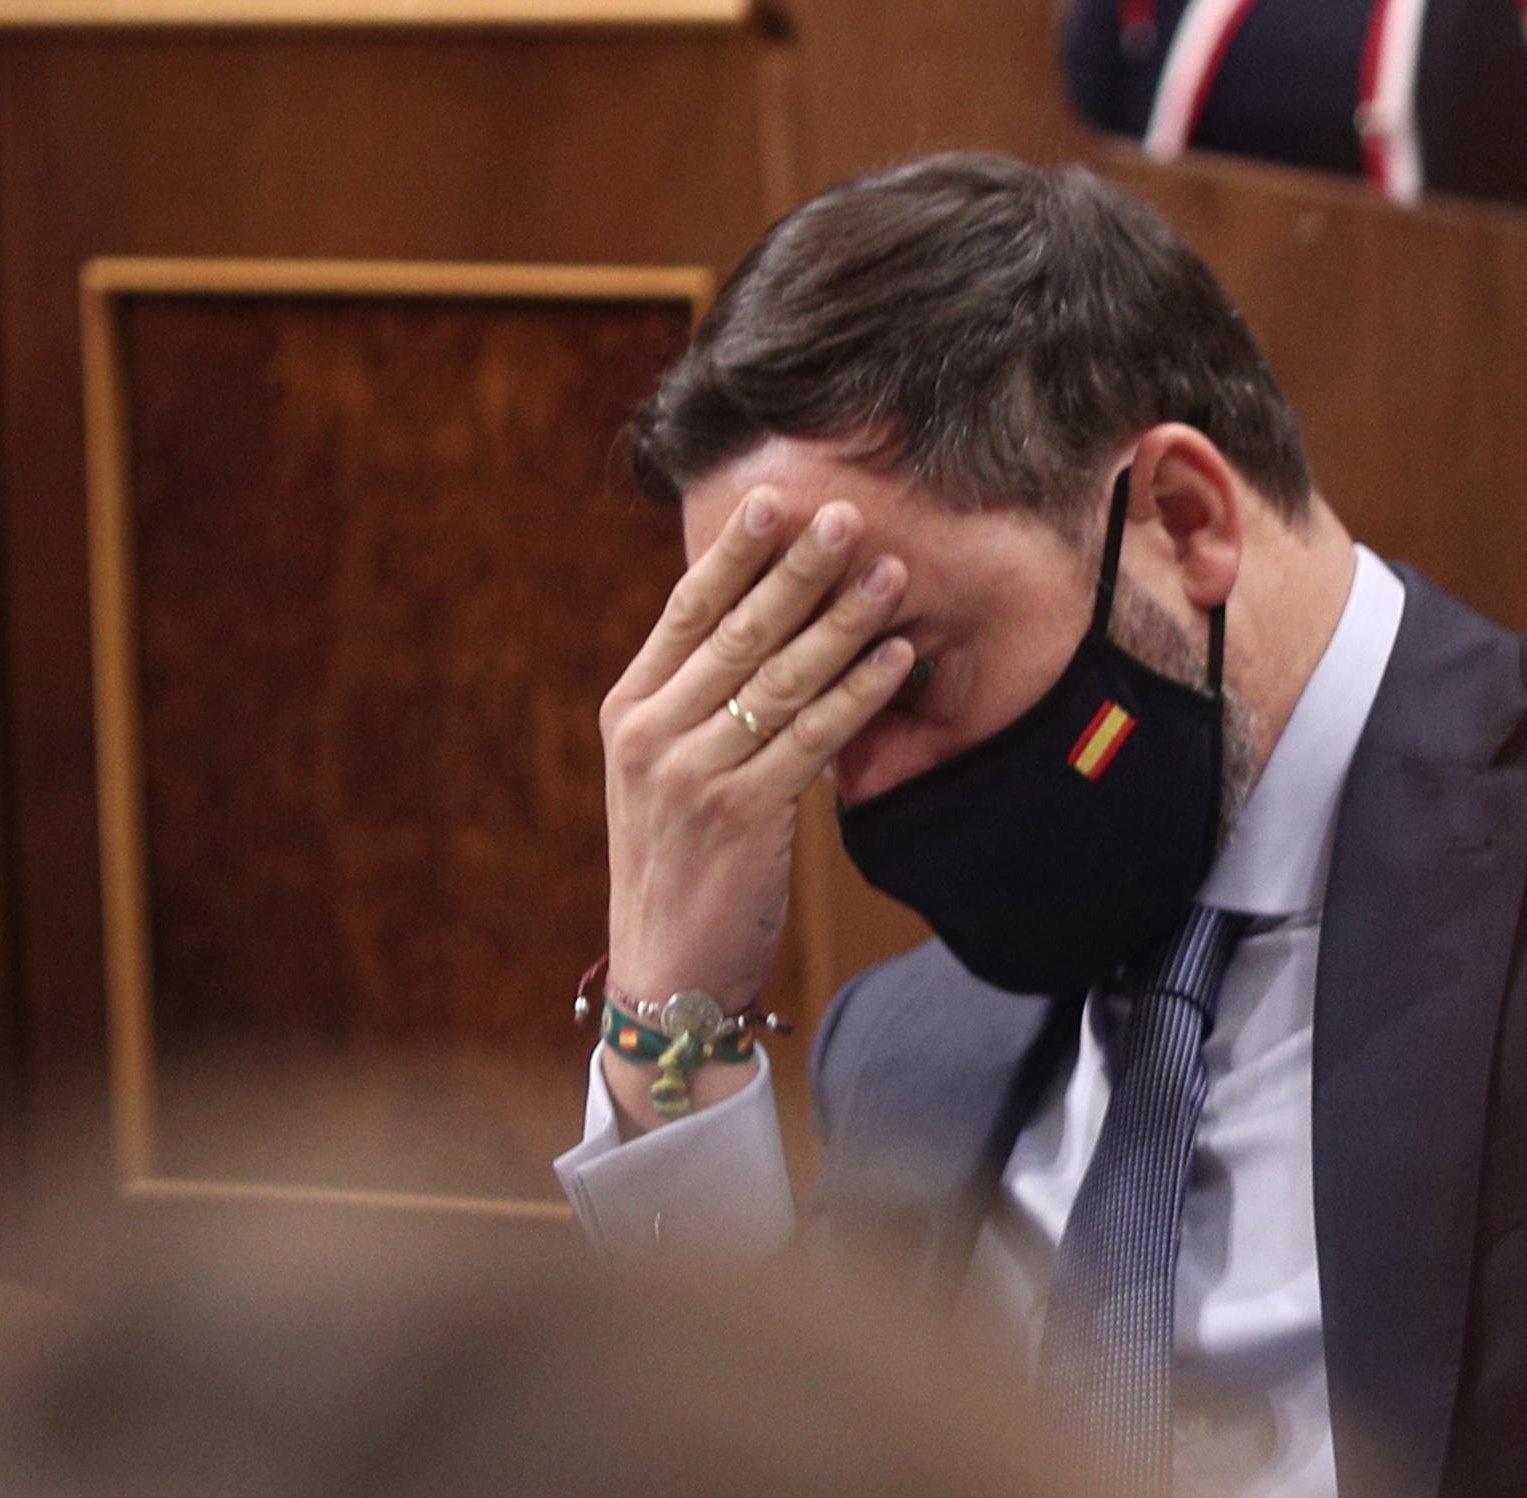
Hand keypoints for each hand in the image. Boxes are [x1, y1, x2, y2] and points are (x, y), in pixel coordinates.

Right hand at [598, 489, 915, 1036]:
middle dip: (798, 569)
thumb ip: (697, 704)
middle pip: (737, 631)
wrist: (666, 967)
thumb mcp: (665, 773)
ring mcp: (693, 774)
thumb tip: (761, 626)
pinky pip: (813, 740)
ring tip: (889, 574)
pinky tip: (896, 659)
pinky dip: (859, 694)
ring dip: (842, 621)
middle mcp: (653, 733)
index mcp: (630, 709)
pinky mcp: (742, 816)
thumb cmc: (681, 863)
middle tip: (847, 514)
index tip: (776, 500)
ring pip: (781, 678)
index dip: (733, 553)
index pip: (686, 611)